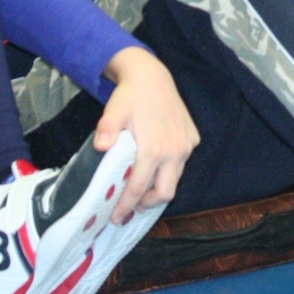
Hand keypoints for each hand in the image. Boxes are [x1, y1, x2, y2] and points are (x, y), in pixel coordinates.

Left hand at [96, 48, 198, 222]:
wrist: (153, 76)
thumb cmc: (130, 96)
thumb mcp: (113, 111)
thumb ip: (106, 130)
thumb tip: (100, 147)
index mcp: (154, 149)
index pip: (139, 188)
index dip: (126, 206)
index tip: (116, 217)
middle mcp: (174, 150)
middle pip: (164, 192)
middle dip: (147, 203)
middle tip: (131, 205)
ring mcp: (186, 145)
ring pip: (175, 179)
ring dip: (159, 187)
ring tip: (142, 187)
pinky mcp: (192, 139)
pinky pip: (182, 163)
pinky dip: (169, 170)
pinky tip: (156, 165)